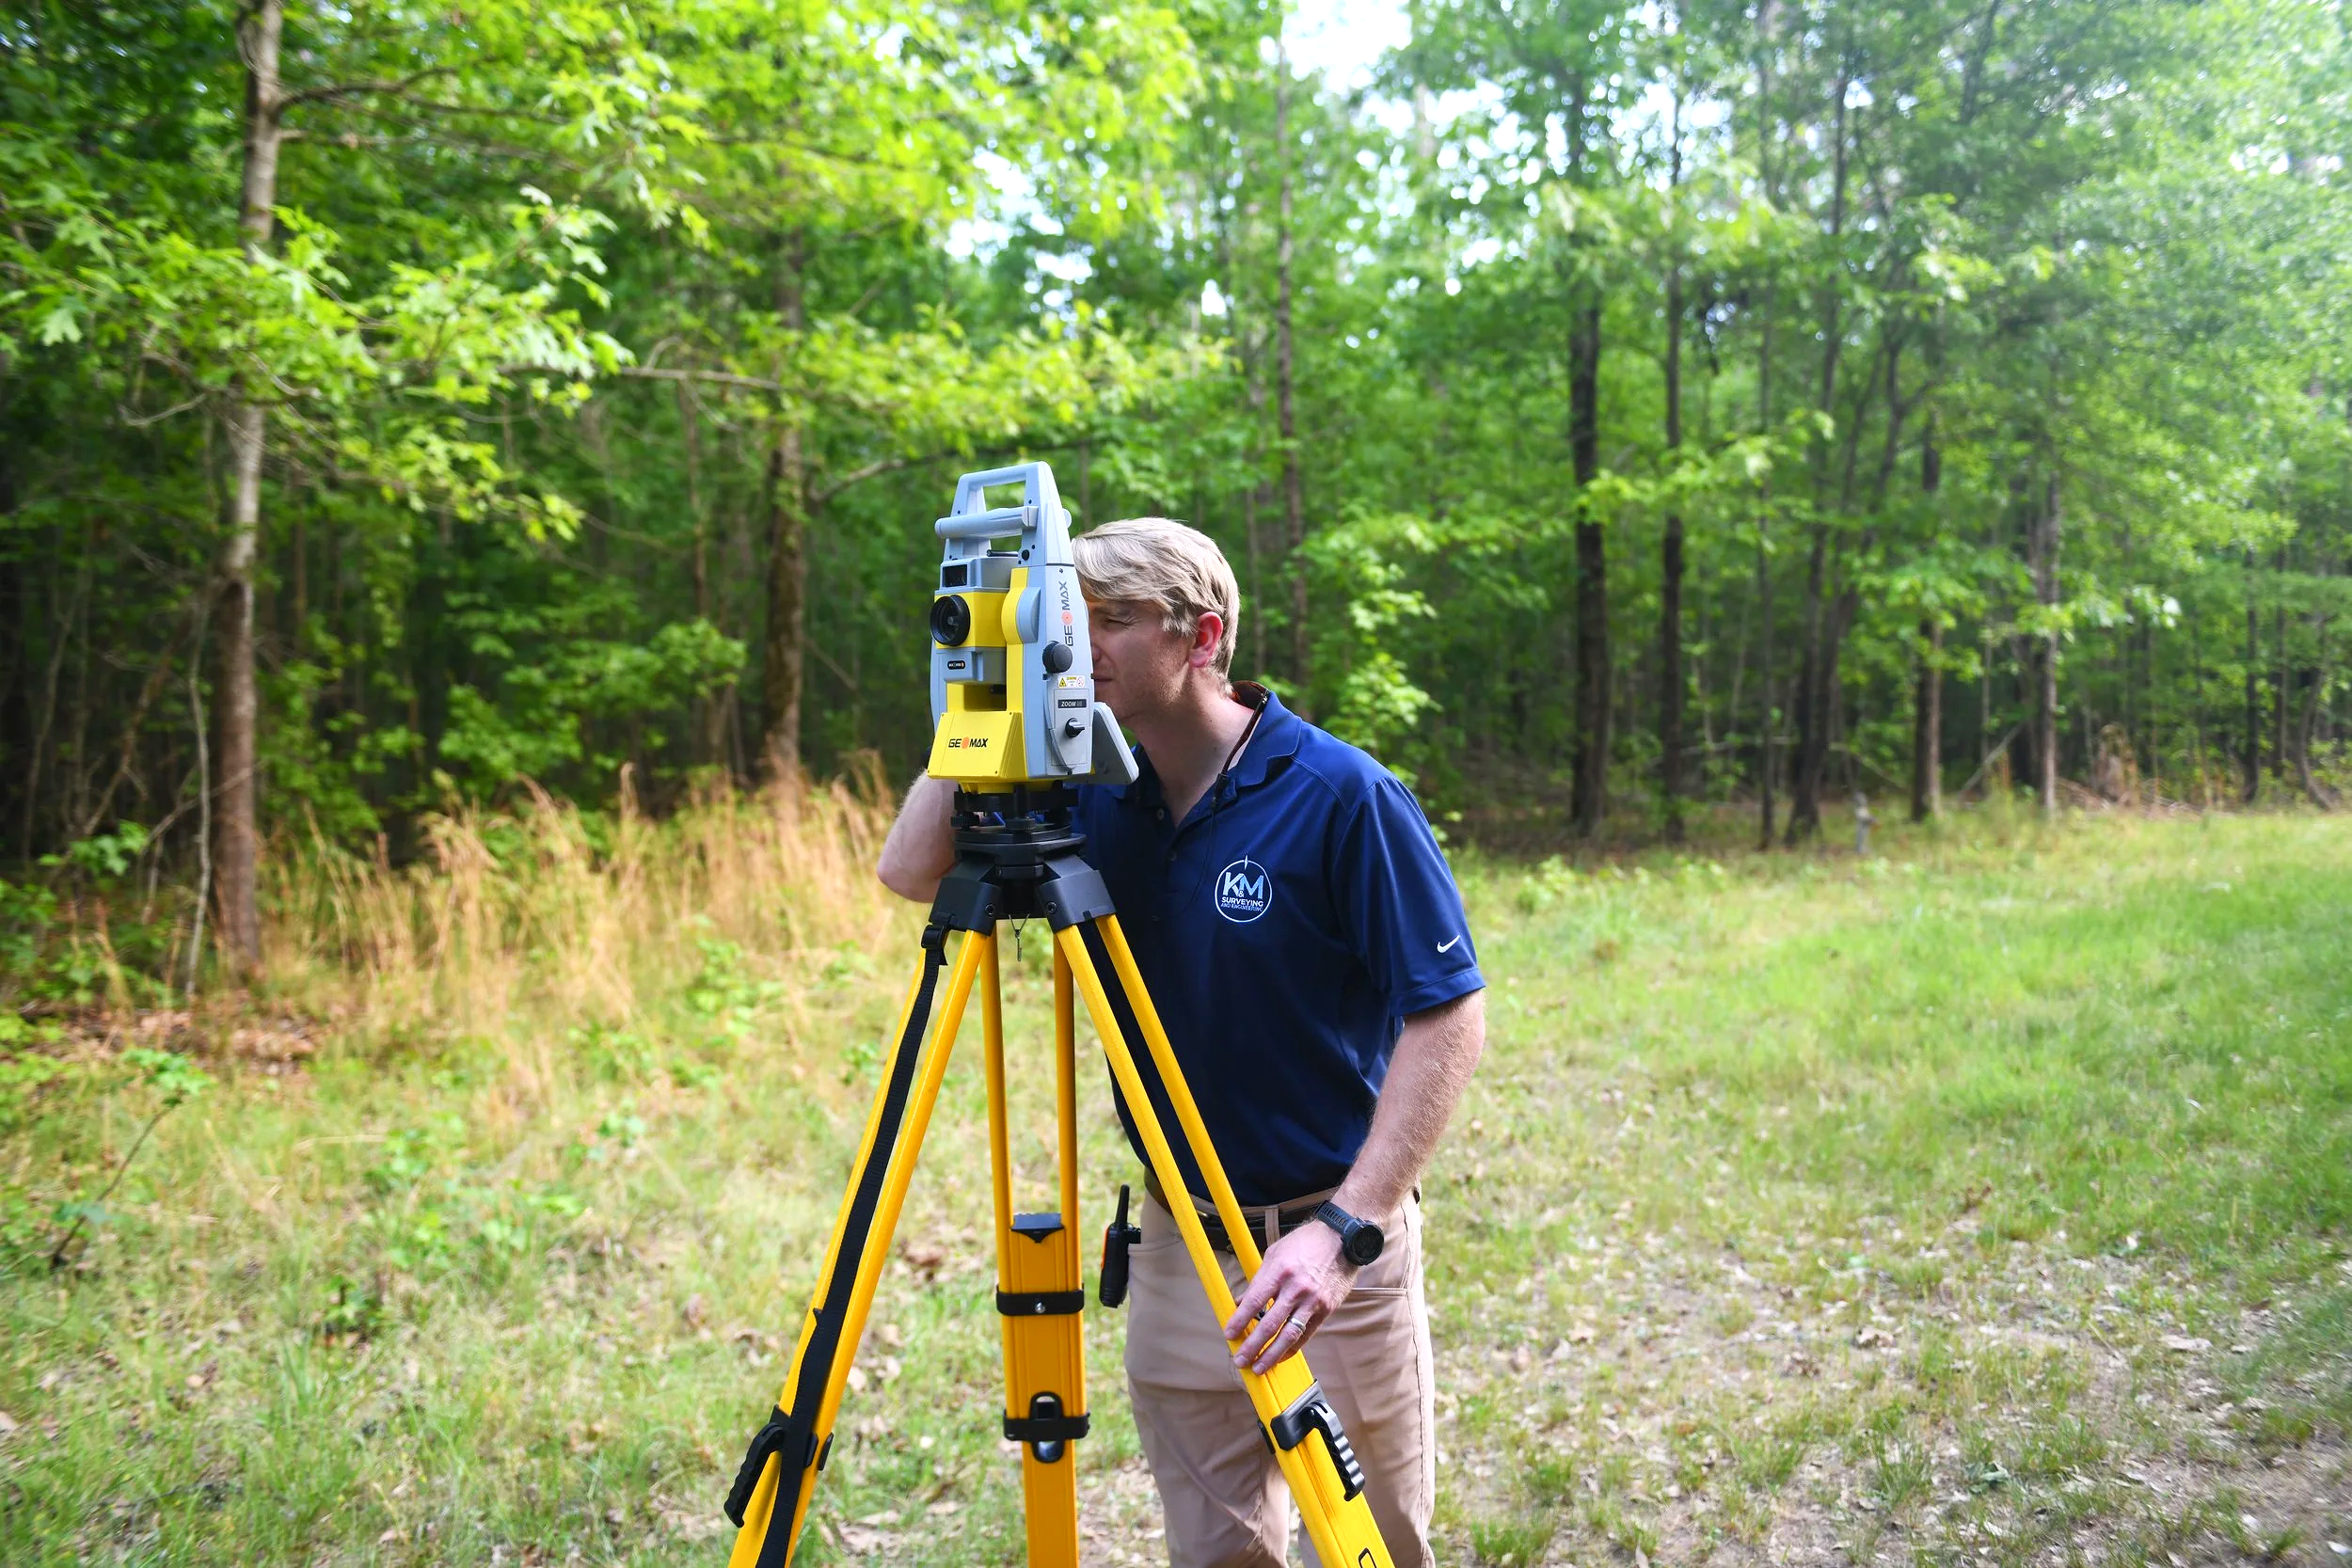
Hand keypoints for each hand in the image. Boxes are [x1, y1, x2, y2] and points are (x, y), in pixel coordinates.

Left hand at [1223, 1220, 1357, 1374]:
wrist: (1341, 1239)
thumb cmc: (1306, 1243)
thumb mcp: (1275, 1253)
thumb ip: (1259, 1279)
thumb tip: (1242, 1301)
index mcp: (1279, 1271)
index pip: (1254, 1302)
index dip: (1239, 1321)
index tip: (1229, 1334)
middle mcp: (1295, 1288)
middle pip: (1269, 1324)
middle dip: (1252, 1345)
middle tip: (1241, 1358)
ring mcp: (1312, 1300)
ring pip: (1288, 1334)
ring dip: (1272, 1354)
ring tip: (1259, 1366)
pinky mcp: (1326, 1308)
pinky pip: (1306, 1333)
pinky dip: (1292, 1348)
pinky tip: (1281, 1356)